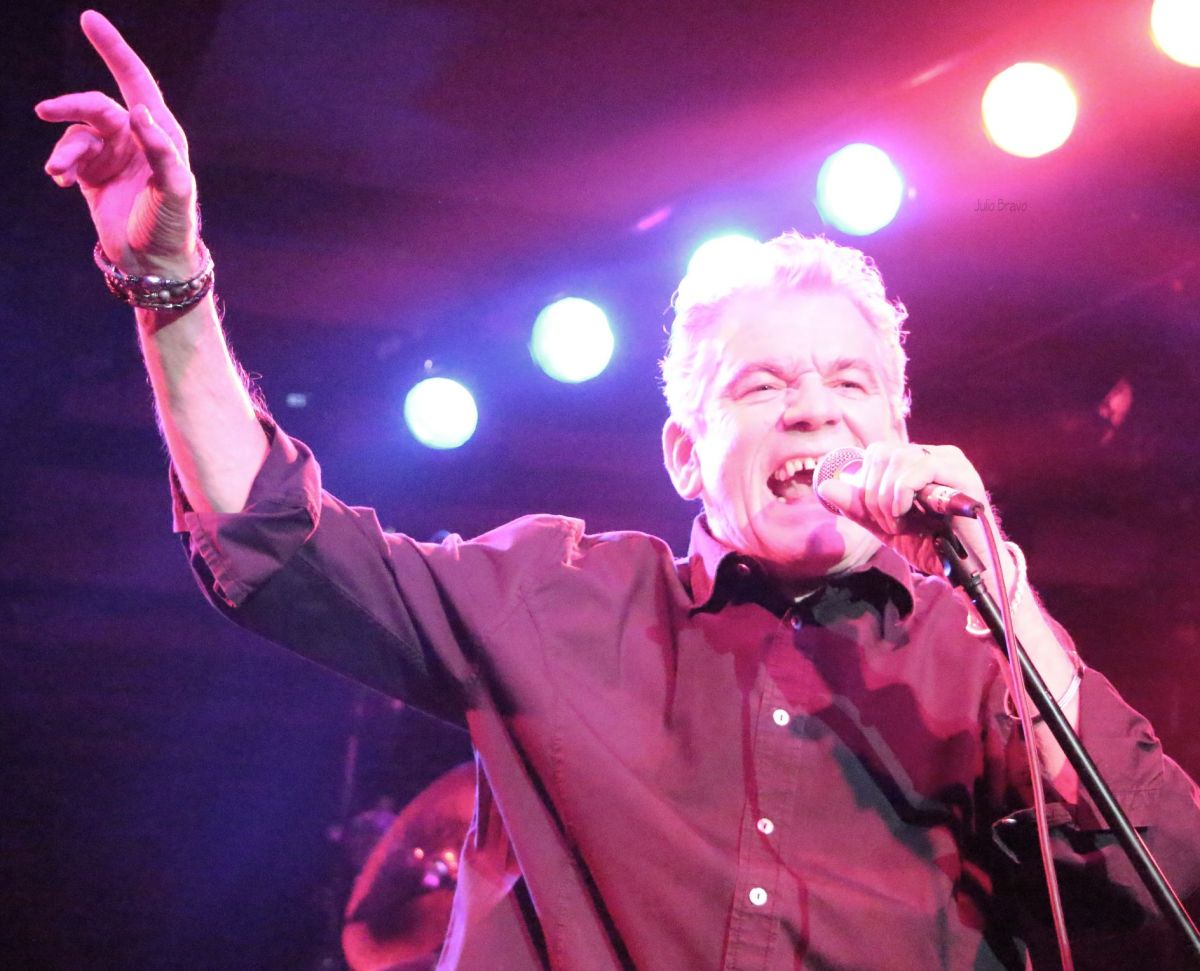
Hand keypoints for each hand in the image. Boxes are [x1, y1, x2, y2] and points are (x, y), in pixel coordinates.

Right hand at [35, 10, 198, 278]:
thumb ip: (161, 152)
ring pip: (77, 134)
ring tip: (57, 173)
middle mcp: (136, 139)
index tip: (89, 20)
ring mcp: (113, 155)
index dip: (113, 50)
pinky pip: (68, 155)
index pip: (136, 81)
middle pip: (96, 107)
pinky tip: (59, 179)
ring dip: (64, 150)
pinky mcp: (93, 174)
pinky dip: (61, 163)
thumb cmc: (172, 226)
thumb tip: (139, 112)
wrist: (154, 263)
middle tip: (43, 111)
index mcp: (162, 134)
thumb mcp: (175, 190)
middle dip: (70, 106)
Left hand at [816, 442, 992, 574]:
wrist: (970, 573)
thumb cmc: (932, 548)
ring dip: (886, 498)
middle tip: (885, 524)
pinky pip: (920, 468)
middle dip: (871, 492)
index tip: (871, 515)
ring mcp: (949, 461)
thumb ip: (858, 508)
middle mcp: (933, 455)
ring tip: (898, 525)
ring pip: (898, 458)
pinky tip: (906, 517)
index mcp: (916, 463)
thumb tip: (825, 487)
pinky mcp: (962, 474)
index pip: (875, 453)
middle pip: (882, 452)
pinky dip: (902, 494)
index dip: (863, 483)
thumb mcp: (886, 527)